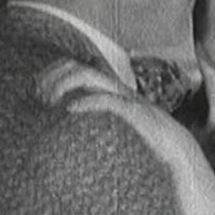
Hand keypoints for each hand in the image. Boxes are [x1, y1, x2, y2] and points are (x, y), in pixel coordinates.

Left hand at [36, 59, 198, 170]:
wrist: (177, 149)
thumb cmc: (147, 140)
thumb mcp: (117, 125)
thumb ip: (99, 118)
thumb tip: (73, 123)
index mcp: (111, 89)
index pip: (77, 65)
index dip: (54, 72)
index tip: (38, 90)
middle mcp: (116, 88)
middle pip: (79, 65)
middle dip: (53, 76)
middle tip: (39, 95)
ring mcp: (125, 97)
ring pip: (90, 75)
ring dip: (64, 84)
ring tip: (50, 100)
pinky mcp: (133, 111)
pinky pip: (107, 99)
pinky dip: (86, 101)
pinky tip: (71, 110)